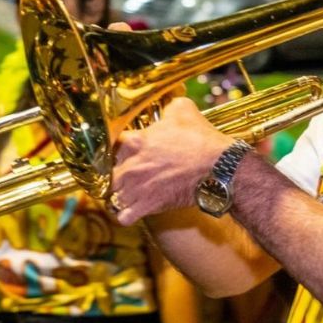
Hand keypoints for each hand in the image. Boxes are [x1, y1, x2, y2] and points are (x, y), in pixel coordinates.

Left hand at [112, 97, 232, 224]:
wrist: (218, 168)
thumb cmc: (201, 140)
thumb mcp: (183, 110)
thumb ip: (167, 106)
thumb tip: (167, 104)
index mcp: (134, 141)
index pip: (105, 146)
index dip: (112, 150)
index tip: (117, 152)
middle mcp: (130, 166)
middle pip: (104, 174)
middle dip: (112, 174)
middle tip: (123, 174)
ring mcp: (136, 188)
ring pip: (111, 196)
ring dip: (118, 195)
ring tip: (128, 193)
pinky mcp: (147, 206)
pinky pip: (123, 217)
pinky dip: (126, 215)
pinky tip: (134, 209)